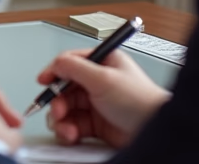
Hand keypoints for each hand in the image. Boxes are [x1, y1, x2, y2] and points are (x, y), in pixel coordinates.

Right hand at [36, 48, 171, 147]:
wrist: (155, 132)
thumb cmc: (141, 102)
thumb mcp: (104, 78)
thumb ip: (75, 67)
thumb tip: (56, 63)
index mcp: (103, 63)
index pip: (70, 62)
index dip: (55, 72)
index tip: (43, 81)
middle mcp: (98, 82)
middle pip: (64, 88)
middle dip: (57, 101)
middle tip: (58, 111)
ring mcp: (96, 104)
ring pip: (66, 109)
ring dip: (61, 119)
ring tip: (66, 128)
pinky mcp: (96, 125)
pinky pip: (72, 125)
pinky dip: (68, 130)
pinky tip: (71, 135)